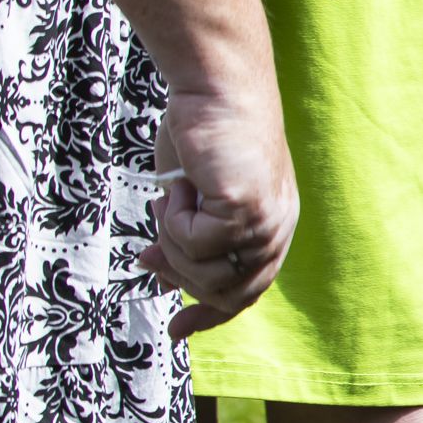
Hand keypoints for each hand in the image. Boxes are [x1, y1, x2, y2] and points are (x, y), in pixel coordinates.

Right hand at [142, 76, 295, 337]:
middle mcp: (275, 232)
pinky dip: (174, 217)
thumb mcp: (193, 199)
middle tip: (148, 253)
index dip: (210, 314)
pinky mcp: (246, 210)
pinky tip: (183, 185)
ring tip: (173, 201)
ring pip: (202, 271)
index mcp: (270, 231)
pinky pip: (194, 242)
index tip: (177, 332)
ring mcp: (265, 224)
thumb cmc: (201, 137)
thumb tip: (160, 276)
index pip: (245, 292)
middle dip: (177, 273)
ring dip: (171, 240)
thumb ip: (188, 239)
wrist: (214, 91)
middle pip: (222, 292)